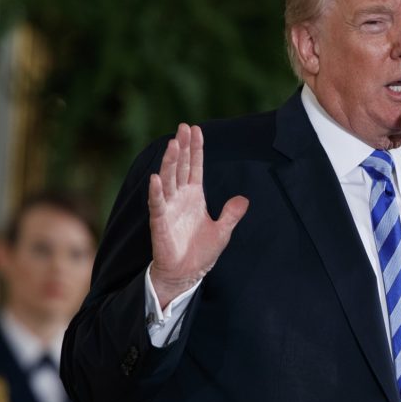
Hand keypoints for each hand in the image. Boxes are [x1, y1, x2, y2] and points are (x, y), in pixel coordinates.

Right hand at [148, 123, 248, 307]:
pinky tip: (156, 178)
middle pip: (180, 167)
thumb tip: (244, 199)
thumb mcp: (223, 231)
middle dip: (182, 147)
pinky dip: (156, 192)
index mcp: (194, 196)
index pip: (194, 167)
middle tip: (183, 127)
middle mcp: (180, 197)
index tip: (195, 129)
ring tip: (173, 144)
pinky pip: (157, 204)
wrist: (186, 274)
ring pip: (168, 180)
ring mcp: (169, 208)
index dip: (195, 149)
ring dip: (169, 162)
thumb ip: (232, 214)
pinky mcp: (160, 222)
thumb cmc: (201, 252)